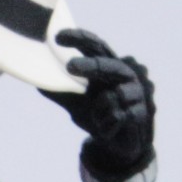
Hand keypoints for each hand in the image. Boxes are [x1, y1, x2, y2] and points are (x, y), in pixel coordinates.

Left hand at [41, 29, 154, 174]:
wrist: (117, 145)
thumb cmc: (99, 117)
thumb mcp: (76, 105)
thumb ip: (62, 93)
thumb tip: (38, 83)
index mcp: (108, 67)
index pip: (95, 47)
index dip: (79, 39)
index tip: (58, 36)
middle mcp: (125, 75)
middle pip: (108, 65)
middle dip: (90, 66)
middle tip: (70, 66)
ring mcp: (137, 92)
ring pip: (113, 96)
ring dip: (100, 111)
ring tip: (101, 118)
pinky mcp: (142, 112)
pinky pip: (118, 116)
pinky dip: (107, 125)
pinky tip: (110, 129)